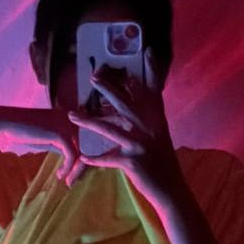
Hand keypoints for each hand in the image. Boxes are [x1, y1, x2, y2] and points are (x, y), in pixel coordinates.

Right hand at [0, 107, 84, 184]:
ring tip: (67, 182)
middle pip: (84, 148)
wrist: (8, 123)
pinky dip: (67, 168)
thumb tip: (70, 162)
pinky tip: (60, 175)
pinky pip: (71, 156)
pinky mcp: (61, 134)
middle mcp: (72, 121)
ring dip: (75, 171)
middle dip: (79, 168)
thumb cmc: (24, 132)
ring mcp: (68, 127)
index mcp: (70, 119)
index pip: (82, 142)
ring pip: (80, 154)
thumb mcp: (47, 139)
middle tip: (71, 181)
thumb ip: (60, 146)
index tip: (71, 174)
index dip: (78, 161)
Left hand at [67, 48, 180, 205]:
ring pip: (111, 129)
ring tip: (72, 114)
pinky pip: (108, 158)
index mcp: (158, 122)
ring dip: (89, 121)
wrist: (171, 191)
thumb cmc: (162, 165)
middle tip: (93, 77)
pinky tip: (83, 157)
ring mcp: (141, 146)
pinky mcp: (132, 163)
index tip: (149, 51)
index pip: (154, 93)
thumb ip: (148, 123)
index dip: (152, 72)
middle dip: (109, 90)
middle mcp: (150, 130)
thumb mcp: (160, 139)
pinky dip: (95, 159)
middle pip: (126, 105)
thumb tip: (134, 108)